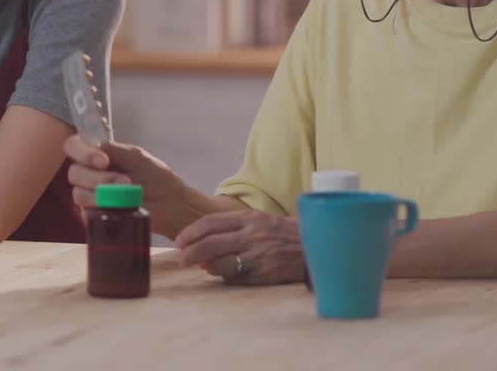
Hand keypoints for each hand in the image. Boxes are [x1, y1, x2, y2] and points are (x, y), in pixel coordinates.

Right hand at [63, 135, 186, 237]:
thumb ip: (113, 150)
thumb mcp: (136, 156)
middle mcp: (89, 173)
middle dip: (99, 178)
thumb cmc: (155, 176)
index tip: (104, 161)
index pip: (73, 146)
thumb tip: (94, 148)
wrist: (169, 203)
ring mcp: (90, 195)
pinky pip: (86, 212)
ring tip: (125, 195)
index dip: (82, 152)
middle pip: (74, 172)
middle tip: (125, 182)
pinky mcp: (94, 215)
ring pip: (78, 193)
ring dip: (101, 194)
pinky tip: (118, 207)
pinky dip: (101, 208)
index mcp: (97, 154)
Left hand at [176, 210, 304, 285]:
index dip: (191, 233)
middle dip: (190, 252)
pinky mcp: (265, 272)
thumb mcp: (260, 222)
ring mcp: (258, 254)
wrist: (317, 246)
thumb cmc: (285, 234)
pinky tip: (224, 274)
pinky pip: (237, 277)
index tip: (179, 241)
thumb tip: (205, 242)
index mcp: (249, 218)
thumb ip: (234, 229)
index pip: (210, 223)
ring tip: (199, 267)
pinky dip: (226, 277)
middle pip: (210, 243)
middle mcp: (252, 234)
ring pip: (220, 262)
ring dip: (206, 266)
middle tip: (181, 259)